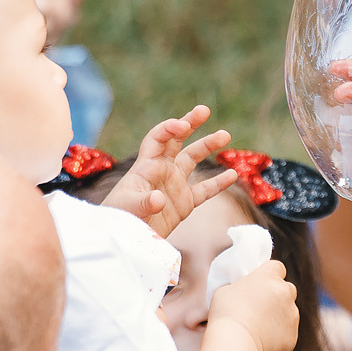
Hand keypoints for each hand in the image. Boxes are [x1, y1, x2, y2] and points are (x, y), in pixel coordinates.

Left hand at [103, 105, 235, 237]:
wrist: (123, 239)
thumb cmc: (119, 218)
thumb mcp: (128, 208)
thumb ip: (144, 202)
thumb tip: (159, 199)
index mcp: (146, 166)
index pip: (158, 139)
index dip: (169, 129)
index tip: (182, 126)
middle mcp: (161, 170)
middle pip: (177, 140)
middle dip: (190, 124)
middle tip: (204, 110)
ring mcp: (174, 185)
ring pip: (193, 160)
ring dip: (207, 146)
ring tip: (225, 134)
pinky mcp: (183, 203)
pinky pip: (205, 190)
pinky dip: (218, 183)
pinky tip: (232, 175)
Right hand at [210, 260, 298, 350]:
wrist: (235, 344)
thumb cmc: (225, 314)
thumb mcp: (225, 290)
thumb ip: (241, 286)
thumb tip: (245, 291)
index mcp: (269, 277)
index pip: (276, 267)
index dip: (269, 274)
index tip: (260, 283)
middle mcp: (285, 292)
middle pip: (287, 289)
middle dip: (277, 295)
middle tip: (260, 306)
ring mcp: (292, 314)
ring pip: (289, 311)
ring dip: (279, 315)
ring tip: (259, 327)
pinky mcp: (292, 335)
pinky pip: (288, 332)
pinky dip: (279, 335)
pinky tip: (263, 340)